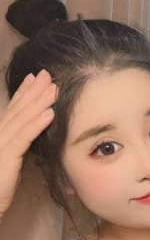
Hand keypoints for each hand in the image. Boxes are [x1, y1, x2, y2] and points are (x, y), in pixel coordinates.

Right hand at [0, 70, 56, 219]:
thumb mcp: (8, 165)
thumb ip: (15, 150)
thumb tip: (28, 140)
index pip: (12, 111)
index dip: (23, 93)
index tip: (35, 79)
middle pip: (17, 110)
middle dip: (33, 91)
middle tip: (47, 74)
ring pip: (22, 120)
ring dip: (39, 102)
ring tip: (53, 89)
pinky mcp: (5, 158)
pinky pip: (24, 138)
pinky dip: (37, 124)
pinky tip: (50, 114)